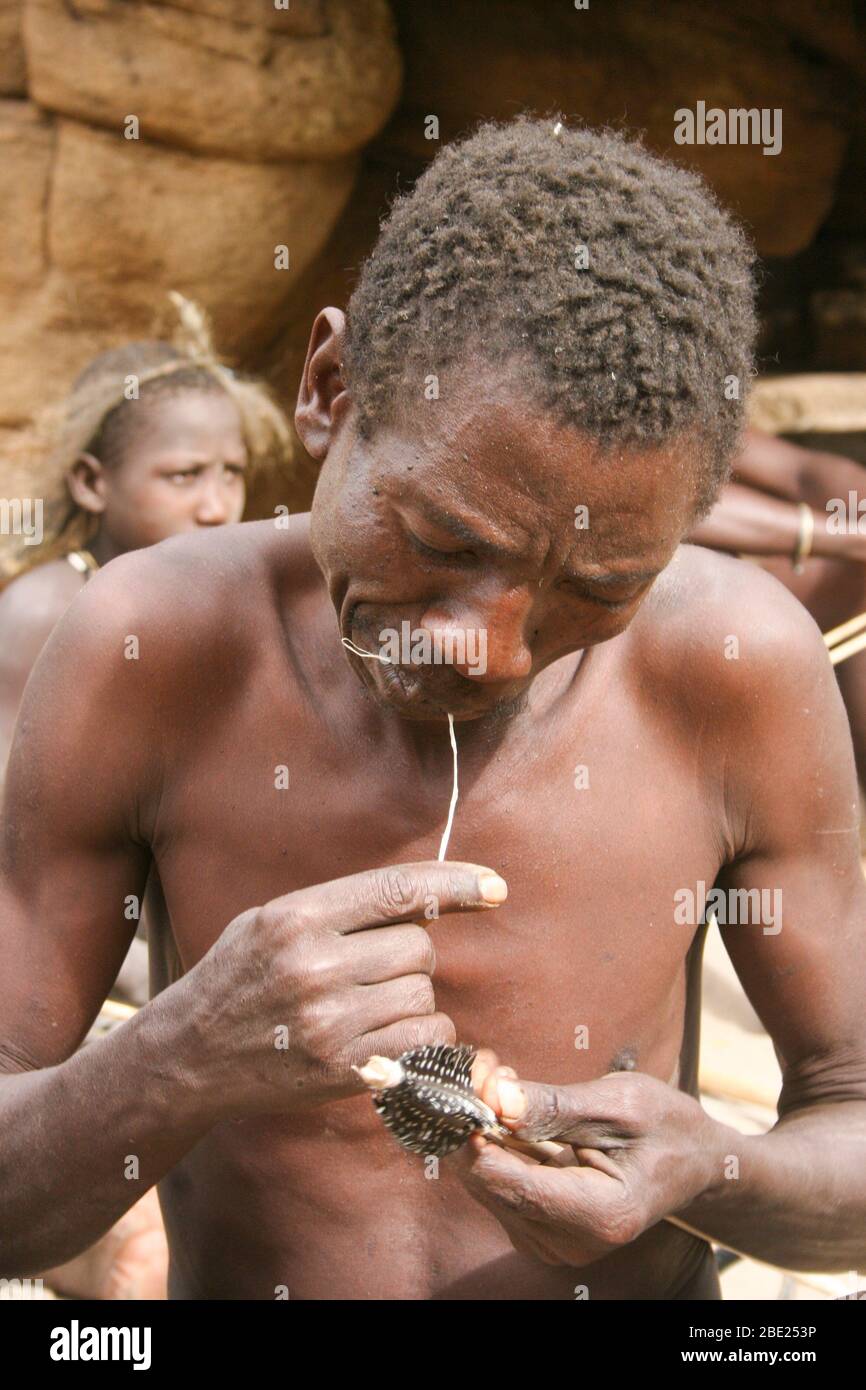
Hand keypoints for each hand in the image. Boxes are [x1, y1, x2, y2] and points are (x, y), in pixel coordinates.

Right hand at [187, 860, 506, 1118]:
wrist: (188, 1055)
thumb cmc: (237, 976)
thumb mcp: (271, 920)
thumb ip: (340, 907)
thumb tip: (426, 898)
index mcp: (297, 917)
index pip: (398, 890)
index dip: (457, 884)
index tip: (496, 887)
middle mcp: (314, 966)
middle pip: (419, 948)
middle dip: (410, 956)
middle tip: (374, 969)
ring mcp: (329, 1022)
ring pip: (424, 996)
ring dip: (414, 999)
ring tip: (370, 1006)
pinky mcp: (342, 1070)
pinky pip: (423, 1043)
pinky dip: (422, 1039)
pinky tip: (388, 1036)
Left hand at [454, 1057, 719, 1266]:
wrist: (695, 1163)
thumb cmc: (667, 1128)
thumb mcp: (621, 1103)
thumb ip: (556, 1106)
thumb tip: (495, 1098)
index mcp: (601, 1216)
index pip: (512, 1184)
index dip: (477, 1137)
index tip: (468, 1086)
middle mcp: (571, 1243)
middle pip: (491, 1184)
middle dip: (478, 1123)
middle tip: (487, 1067)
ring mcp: (553, 1242)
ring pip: (487, 1182)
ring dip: (484, 1129)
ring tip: (504, 1079)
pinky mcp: (540, 1229)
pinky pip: (499, 1184)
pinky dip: (496, 1144)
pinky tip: (512, 1109)